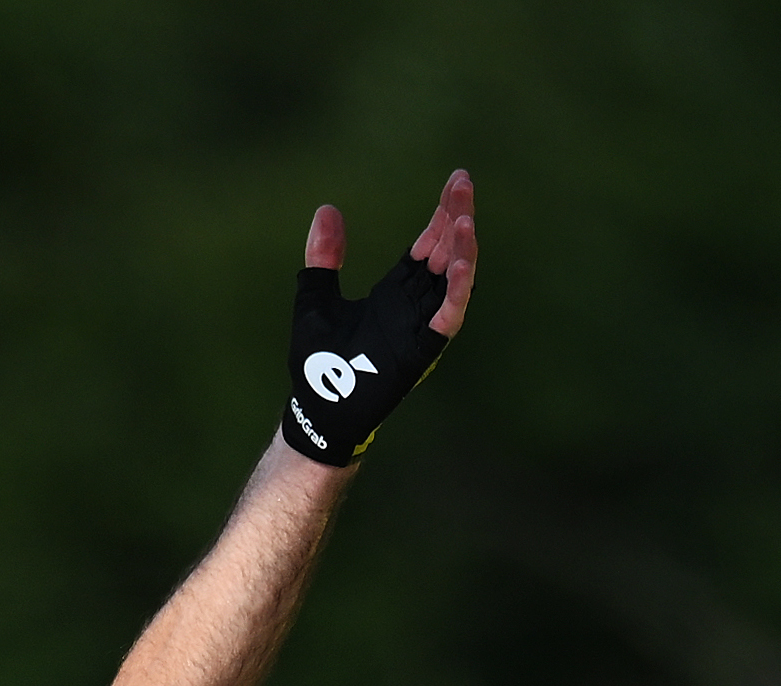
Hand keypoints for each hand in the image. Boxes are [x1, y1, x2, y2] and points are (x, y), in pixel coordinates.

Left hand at [277, 169, 478, 468]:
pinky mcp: (420, 351)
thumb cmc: (317, 363)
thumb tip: (328, 210)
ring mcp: (420, 327)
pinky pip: (447, 320)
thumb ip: (323, 256)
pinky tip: (461, 267)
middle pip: (444, 253)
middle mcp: (413, 306)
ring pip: (453, 282)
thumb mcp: (315, 298)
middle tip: (463, 184)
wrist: (315, 409)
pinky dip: (457, 295)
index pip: (427, 244)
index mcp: (394, 291)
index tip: (457, 181)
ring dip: (462, 251)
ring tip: (465, 220)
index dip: (442, 213)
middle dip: (456, 218)